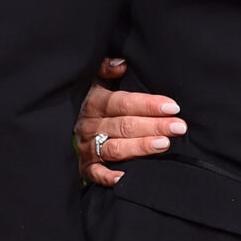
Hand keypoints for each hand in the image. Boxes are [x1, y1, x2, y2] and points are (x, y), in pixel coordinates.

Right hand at [75, 56, 186, 186]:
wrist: (62, 125)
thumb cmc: (97, 102)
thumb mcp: (98, 81)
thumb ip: (107, 70)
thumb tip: (121, 64)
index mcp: (94, 102)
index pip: (123, 103)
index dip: (148, 104)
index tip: (172, 107)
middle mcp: (90, 125)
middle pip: (124, 125)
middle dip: (154, 125)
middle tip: (178, 127)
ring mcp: (87, 146)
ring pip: (114, 148)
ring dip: (140, 147)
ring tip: (163, 144)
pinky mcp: (85, 166)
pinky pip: (95, 173)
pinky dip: (108, 176)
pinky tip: (125, 177)